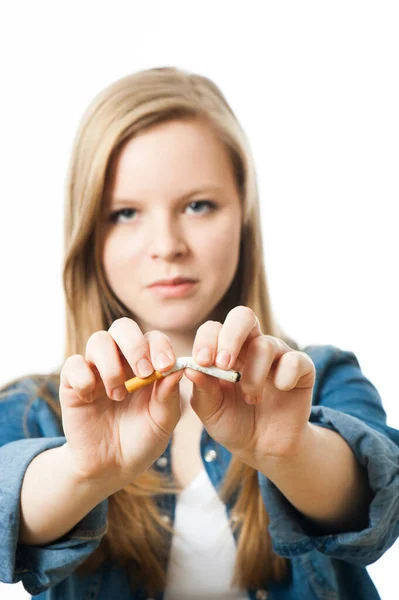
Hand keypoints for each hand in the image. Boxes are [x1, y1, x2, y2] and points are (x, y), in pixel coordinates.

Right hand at [59, 318, 182, 485]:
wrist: (112, 467)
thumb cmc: (142, 439)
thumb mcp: (163, 422)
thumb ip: (169, 396)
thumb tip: (177, 369)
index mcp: (147, 364)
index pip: (153, 338)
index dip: (160, 346)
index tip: (166, 366)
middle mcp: (121, 360)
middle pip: (123, 327)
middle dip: (135, 345)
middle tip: (144, 372)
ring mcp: (96, 369)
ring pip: (98, 340)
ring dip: (111, 364)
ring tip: (118, 395)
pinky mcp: (73, 383)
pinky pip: (72, 364)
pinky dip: (83, 377)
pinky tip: (91, 397)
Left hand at [184, 306, 315, 466]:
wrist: (264, 447)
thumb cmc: (233, 423)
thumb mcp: (210, 410)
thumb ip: (201, 388)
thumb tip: (190, 368)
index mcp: (225, 350)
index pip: (214, 328)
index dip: (207, 339)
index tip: (202, 362)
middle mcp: (251, 346)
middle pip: (242, 317)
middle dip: (230, 336)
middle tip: (223, 364)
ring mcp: (277, 355)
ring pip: (265, 344)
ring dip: (253, 374)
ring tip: (250, 398)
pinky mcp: (302, 368)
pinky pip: (295, 360)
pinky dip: (285, 376)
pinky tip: (279, 390)